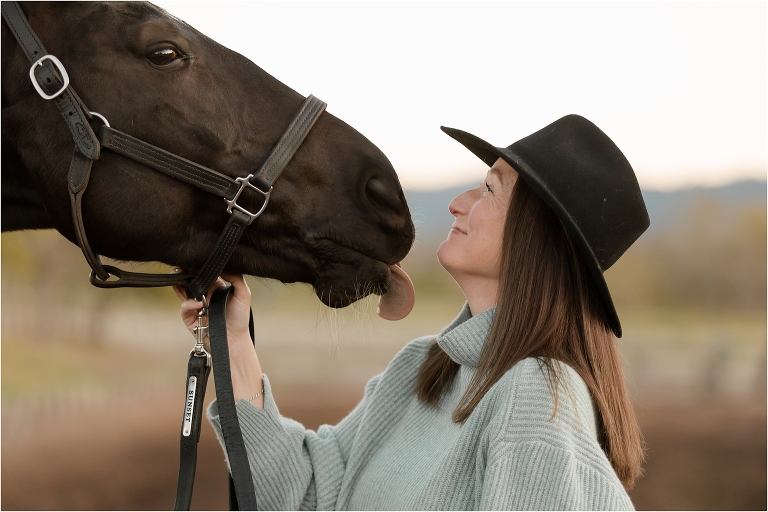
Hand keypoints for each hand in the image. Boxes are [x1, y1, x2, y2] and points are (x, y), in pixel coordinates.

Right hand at [173, 272, 264, 407]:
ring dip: (180, 284)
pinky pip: (184, 307)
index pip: (205, 273)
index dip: (199, 266)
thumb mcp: (244, 294)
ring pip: (183, 292)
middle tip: (181, 265)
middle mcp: (204, 295)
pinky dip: (189, 303)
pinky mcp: (190, 319)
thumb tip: (224, 264)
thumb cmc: (240, 317)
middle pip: (191, 280)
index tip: (195, 258)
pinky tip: (198, 303)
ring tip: (180, 277)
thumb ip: (236, 277)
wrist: (234, 340)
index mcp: (216, 288)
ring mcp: (196, 307)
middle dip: (185, 272)